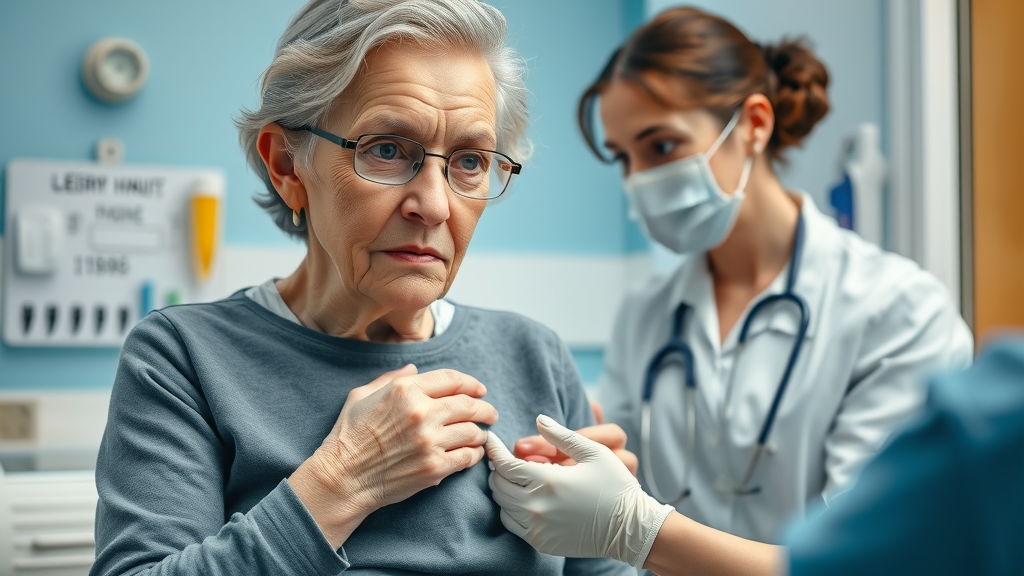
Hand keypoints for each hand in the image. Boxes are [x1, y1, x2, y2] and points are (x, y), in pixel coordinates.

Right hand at [290, 364, 497, 546]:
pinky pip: (467, 456)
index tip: (479, 390)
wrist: (343, 478)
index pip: (452, 379)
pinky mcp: (435, 467)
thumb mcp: (363, 395)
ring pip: (472, 431)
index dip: (471, 383)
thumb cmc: (349, 436)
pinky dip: (474, 454)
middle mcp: (422, 412)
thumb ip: (392, 379)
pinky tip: (472, 453)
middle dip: (484, 408)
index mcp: (406, 390)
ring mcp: (430, 441)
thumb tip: (414, 369)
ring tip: (480, 434)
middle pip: (468, 404)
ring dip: (480, 432)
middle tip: (490, 413)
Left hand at [486, 415, 672, 566]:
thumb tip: (540, 418)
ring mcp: (537, 527)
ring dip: (502, 489)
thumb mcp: (594, 452)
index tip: (491, 440)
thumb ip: (562, 435)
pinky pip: (511, 524)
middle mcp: (537, 506)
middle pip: (498, 484)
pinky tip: (521, 499)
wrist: (629, 529)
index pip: (505, 464)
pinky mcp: (540, 542)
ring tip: (512, 477)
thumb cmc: (615, 486)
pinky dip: (510, 509)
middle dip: (497, 468)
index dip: (494, 450)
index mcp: (548, 481)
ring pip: (501, 505)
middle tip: (503, 458)